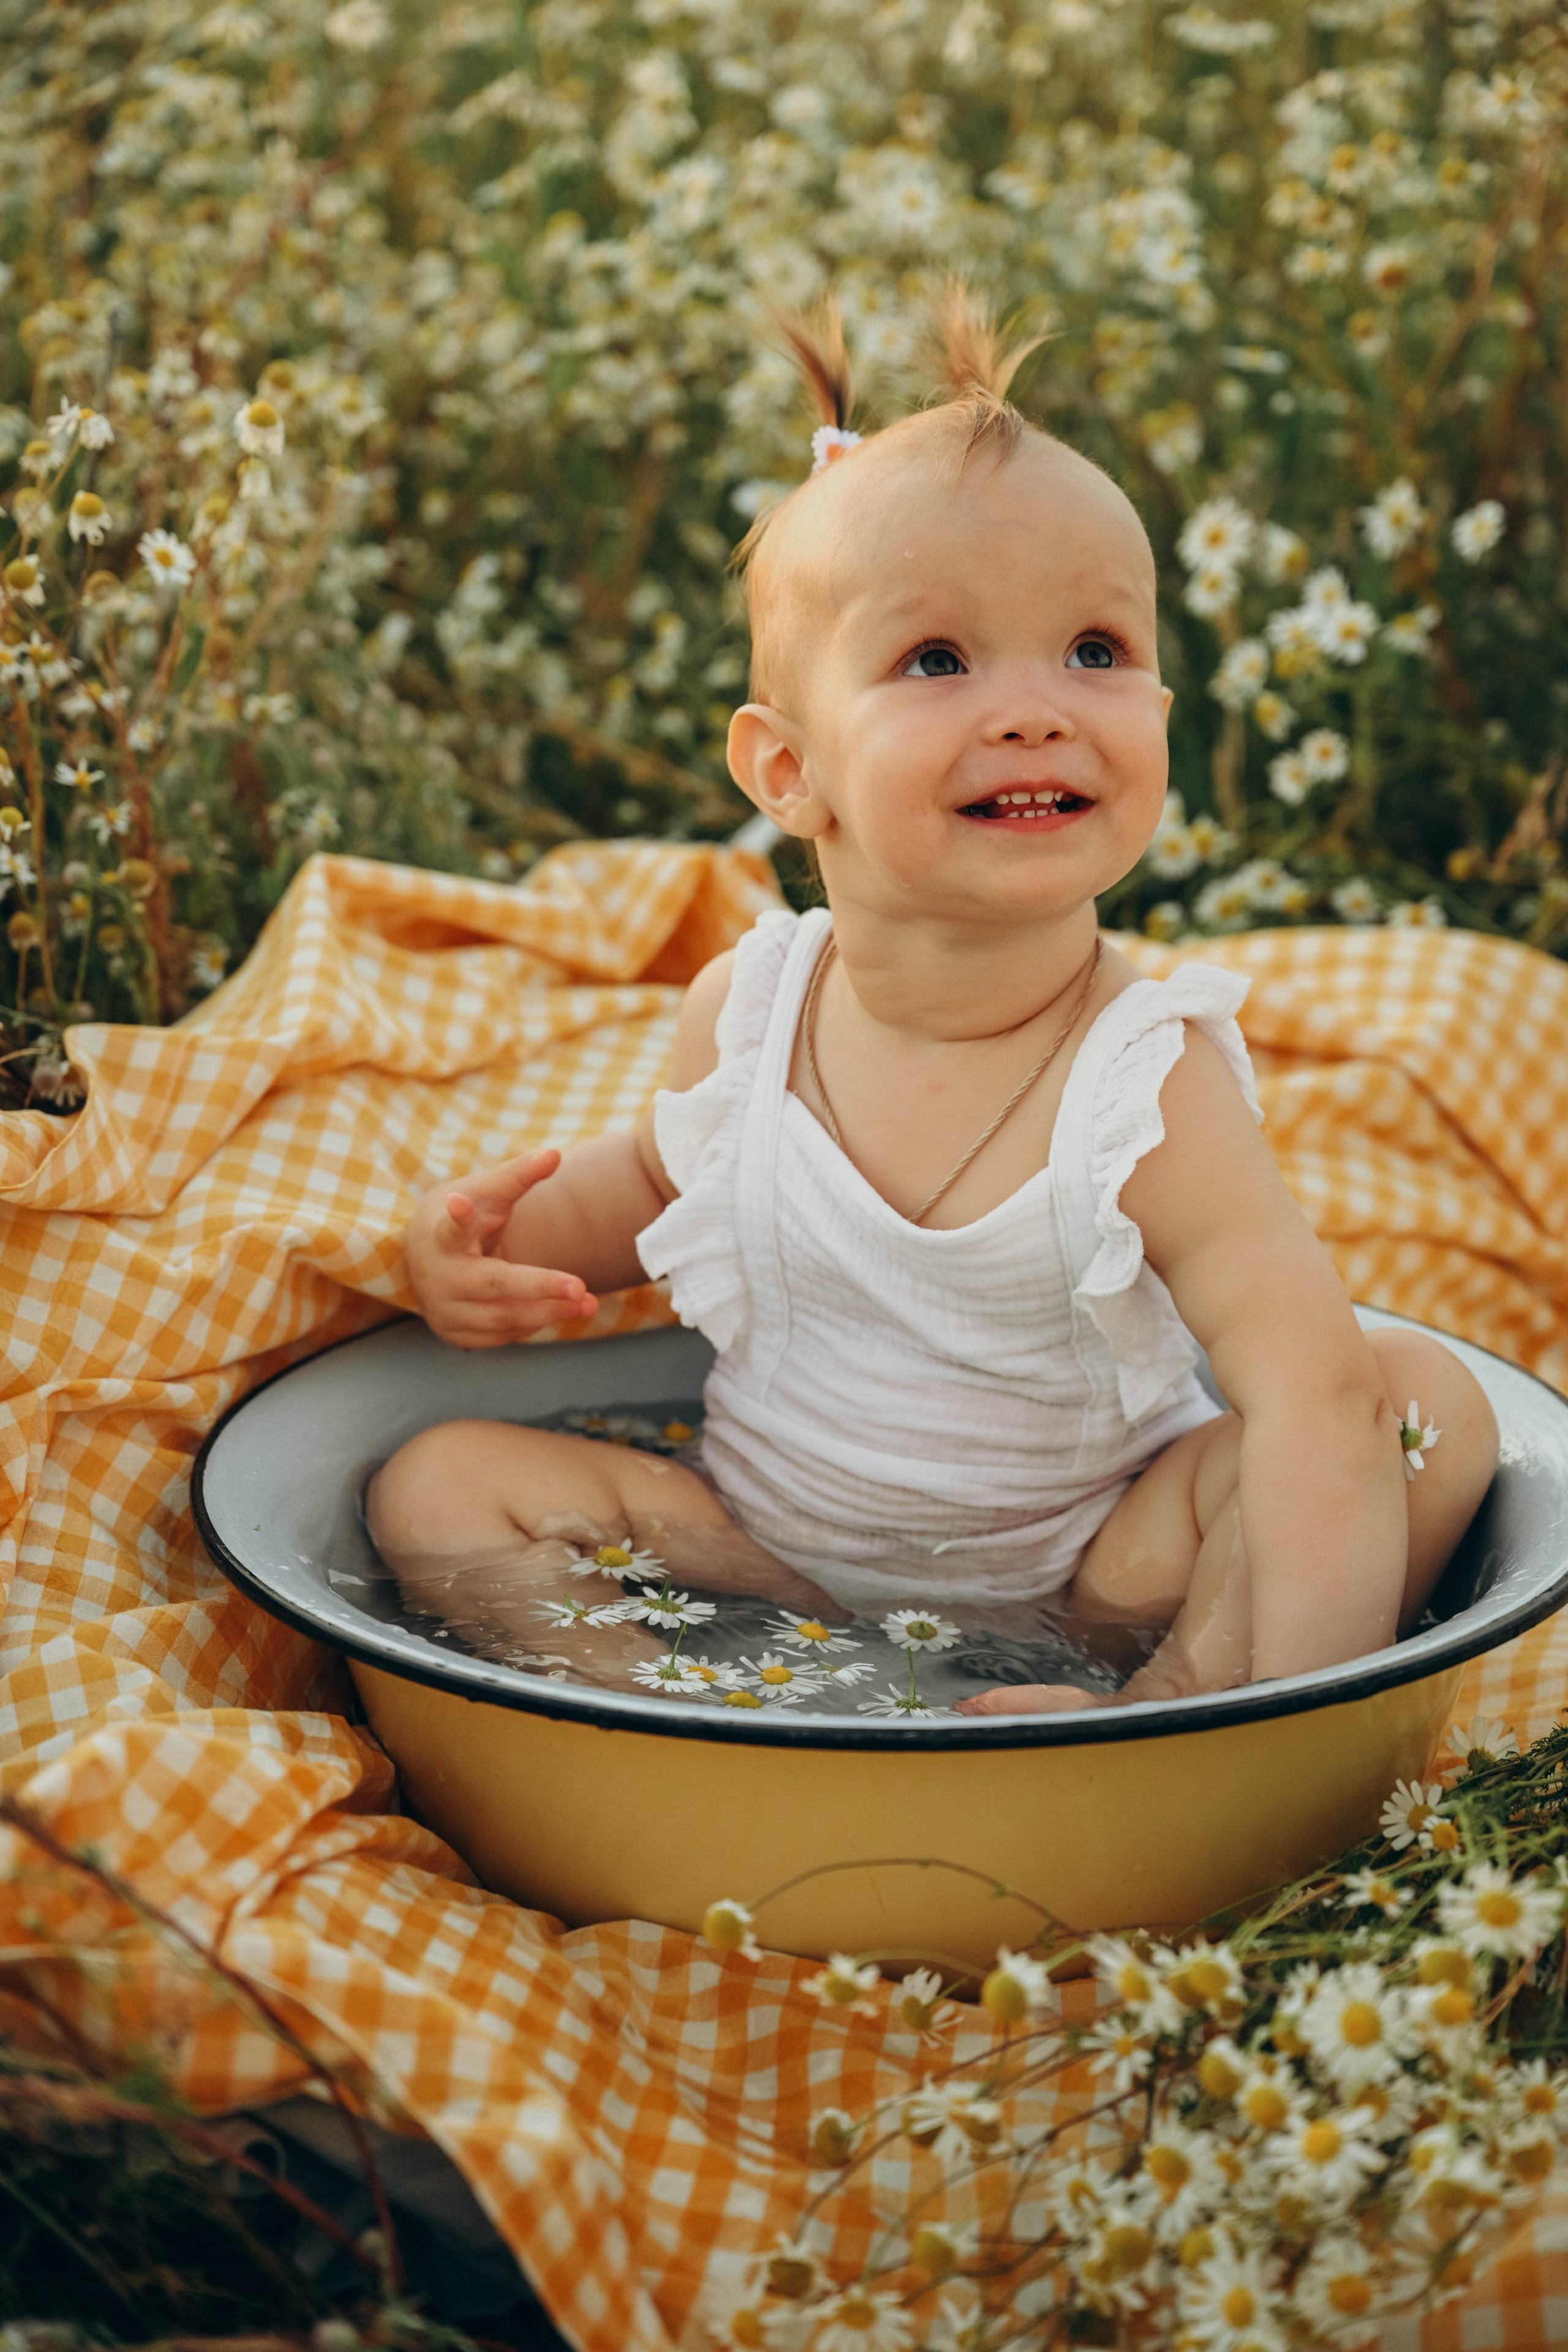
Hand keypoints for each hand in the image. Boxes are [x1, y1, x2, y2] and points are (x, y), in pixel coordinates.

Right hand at [404, 1147, 598, 1349]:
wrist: (423, 1254)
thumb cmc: (462, 1214)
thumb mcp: (484, 1192)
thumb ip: (518, 1175)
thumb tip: (555, 1154)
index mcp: (442, 1235)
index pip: (451, 1226)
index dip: (459, 1216)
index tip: (459, 1202)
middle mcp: (439, 1276)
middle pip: (493, 1283)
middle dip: (539, 1287)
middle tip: (580, 1287)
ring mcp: (443, 1310)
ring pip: (502, 1318)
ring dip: (549, 1312)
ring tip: (589, 1302)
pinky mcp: (454, 1334)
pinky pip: (501, 1336)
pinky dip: (533, 1324)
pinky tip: (560, 1311)